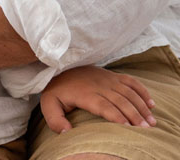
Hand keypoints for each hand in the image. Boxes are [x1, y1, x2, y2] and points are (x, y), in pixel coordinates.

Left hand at [39, 65, 155, 131]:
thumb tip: (67, 133)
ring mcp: (106, 78)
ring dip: (141, 106)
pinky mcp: (110, 74)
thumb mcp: (49, 104)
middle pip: (120, 100)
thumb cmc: (56, 89)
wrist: (57, 66)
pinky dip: (142, 90)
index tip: (128, 127)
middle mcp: (98, 85)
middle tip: (146, 128)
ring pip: (128, 91)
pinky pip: (130, 80)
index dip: (117, 115)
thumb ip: (55, 120)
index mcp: (84, 93)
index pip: (104, 105)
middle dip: (134, 114)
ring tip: (151, 121)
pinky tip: (150, 103)